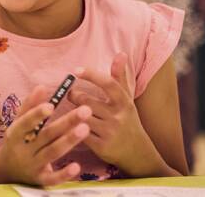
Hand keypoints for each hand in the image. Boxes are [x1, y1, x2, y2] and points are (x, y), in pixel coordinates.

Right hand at [0, 86, 91, 185]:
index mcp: (15, 134)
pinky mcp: (40, 180)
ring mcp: (32, 165)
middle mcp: (23, 150)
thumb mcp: (18, 123)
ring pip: (52, 153)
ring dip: (68, 141)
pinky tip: (77, 167)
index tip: (51, 105)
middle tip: (85, 110)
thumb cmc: (17, 141)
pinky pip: (52, 178)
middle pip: (46, 136)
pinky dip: (63, 174)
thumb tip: (41, 86)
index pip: (25, 123)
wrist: (7, 170)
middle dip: (65, 123)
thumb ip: (29, 106)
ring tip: (85, 128)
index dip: (36, 114)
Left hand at [68, 53, 157, 174]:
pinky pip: (80, 132)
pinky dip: (71, 127)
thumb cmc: (127, 119)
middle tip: (70, 94)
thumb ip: (120, 76)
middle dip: (75, 96)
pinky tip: (67, 124)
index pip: (108, 84)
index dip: (91, 75)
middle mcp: (118, 116)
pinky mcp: (101, 146)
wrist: (136, 152)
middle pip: (87, 101)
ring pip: (82, 116)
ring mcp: (110, 132)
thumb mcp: (126, 98)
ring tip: (70, 108)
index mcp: (124, 102)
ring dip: (71, 111)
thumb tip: (121, 53)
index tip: (75, 70)